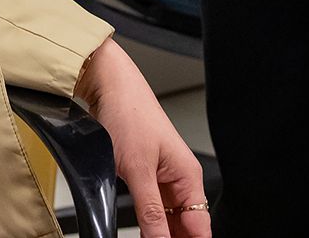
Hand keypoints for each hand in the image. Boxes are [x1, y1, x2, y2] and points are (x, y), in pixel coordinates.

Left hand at [76, 38, 209, 237]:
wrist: (107, 85)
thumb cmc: (128, 111)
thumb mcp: (137, 168)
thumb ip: (150, 210)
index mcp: (188, 175)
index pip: (200, 228)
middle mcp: (179, 177)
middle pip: (184, 226)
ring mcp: (162, 177)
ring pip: (167, 219)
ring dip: (158, 232)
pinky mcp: (145, 174)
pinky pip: (152, 207)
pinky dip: (147, 220)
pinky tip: (140, 230)